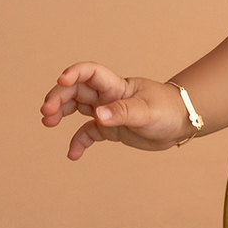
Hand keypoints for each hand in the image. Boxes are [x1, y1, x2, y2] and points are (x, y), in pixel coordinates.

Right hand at [40, 64, 190, 160]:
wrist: (181, 123)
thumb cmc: (168, 110)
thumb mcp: (146, 112)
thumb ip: (122, 113)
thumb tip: (98, 116)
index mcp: (116, 86)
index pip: (90, 72)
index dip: (74, 73)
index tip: (61, 81)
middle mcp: (107, 96)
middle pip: (76, 91)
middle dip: (58, 98)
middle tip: (46, 113)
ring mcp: (107, 112)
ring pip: (76, 108)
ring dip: (61, 113)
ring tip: (48, 123)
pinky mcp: (109, 129)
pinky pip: (88, 133)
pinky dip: (78, 143)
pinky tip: (72, 155)